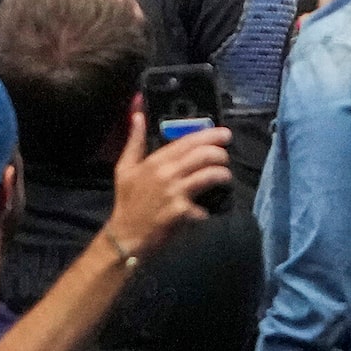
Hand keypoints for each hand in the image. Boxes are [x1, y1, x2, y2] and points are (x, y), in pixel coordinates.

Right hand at [104, 102, 231, 258]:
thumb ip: (134, 141)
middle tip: (226, 155)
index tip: (224, 133)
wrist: (127, 236)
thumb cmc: (127, 201)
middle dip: (220, 153)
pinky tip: (209, 208)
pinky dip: (209, 207)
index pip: (186, 142)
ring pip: (209, 175)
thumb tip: (137, 115)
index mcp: (154, 161)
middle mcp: (166, 173)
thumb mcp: (124, 167)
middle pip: (202, 156)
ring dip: (222, 174)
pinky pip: (205, 206)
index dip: (208, 135)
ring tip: (225, 176)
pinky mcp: (183, 212)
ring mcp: (176, 193)